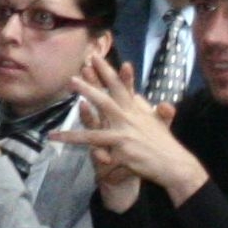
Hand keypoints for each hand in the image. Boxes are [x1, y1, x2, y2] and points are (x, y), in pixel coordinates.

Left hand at [53, 53, 207, 206]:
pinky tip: (81, 170)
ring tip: (53, 135)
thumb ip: (157, 109)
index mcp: (135, 110)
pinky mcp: (123, 156)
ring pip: (94, 136)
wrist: (174, 165)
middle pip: (105, 102)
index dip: (107, 71)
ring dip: (72, 136)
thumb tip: (161, 100)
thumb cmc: (164, 143)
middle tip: (71, 79)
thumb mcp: (159, 121)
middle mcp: (129, 121)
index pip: (119, 86)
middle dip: (88, 90)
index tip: (94, 57)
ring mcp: (125, 138)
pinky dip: (90, 161)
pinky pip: (103, 159)